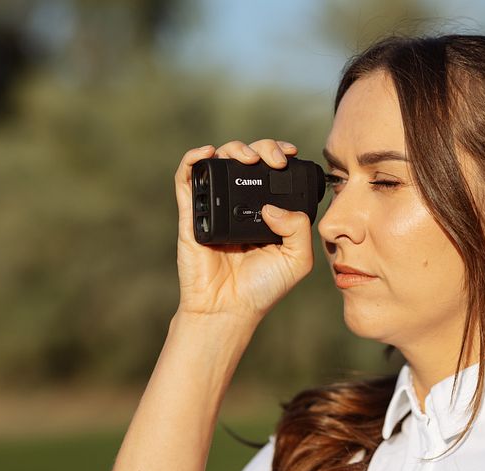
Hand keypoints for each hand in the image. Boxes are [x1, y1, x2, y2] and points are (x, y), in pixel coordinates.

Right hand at [174, 139, 313, 322]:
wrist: (228, 308)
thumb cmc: (262, 288)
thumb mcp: (297, 259)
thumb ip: (298, 228)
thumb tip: (272, 205)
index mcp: (266, 211)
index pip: (271, 171)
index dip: (279, 154)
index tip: (290, 154)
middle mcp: (240, 204)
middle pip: (247, 159)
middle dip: (262, 148)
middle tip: (273, 159)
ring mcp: (215, 206)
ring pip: (219, 161)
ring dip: (233, 148)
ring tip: (247, 157)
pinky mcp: (191, 214)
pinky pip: (186, 179)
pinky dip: (193, 159)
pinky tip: (207, 153)